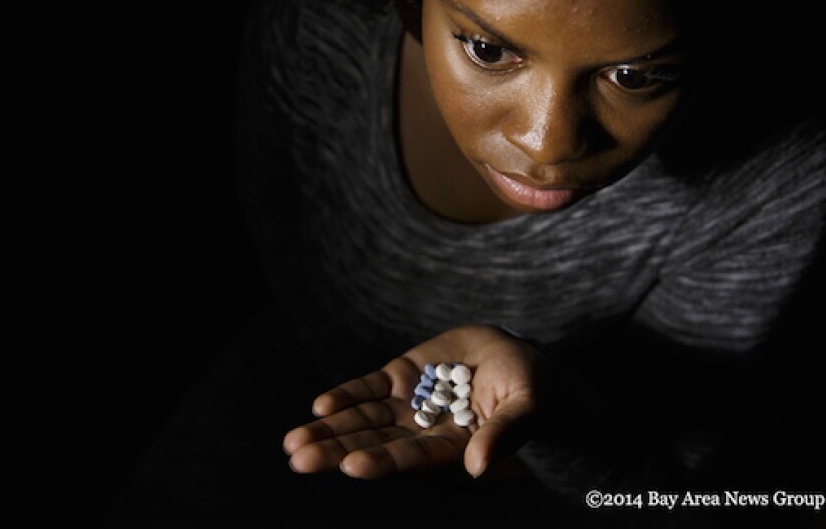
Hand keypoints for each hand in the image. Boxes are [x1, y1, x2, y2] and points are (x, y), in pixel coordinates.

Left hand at [282, 324, 549, 478]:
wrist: (519, 359)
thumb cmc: (532, 390)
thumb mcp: (527, 407)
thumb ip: (505, 434)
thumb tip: (478, 466)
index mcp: (454, 448)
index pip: (413, 458)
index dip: (384, 461)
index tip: (352, 466)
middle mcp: (424, 431)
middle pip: (376, 442)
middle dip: (337, 451)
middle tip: (300, 459)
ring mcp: (409, 404)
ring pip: (363, 419)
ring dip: (329, 429)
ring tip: (293, 442)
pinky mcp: (401, 376)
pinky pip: (369, 389)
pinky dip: (346, 397)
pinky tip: (321, 407)